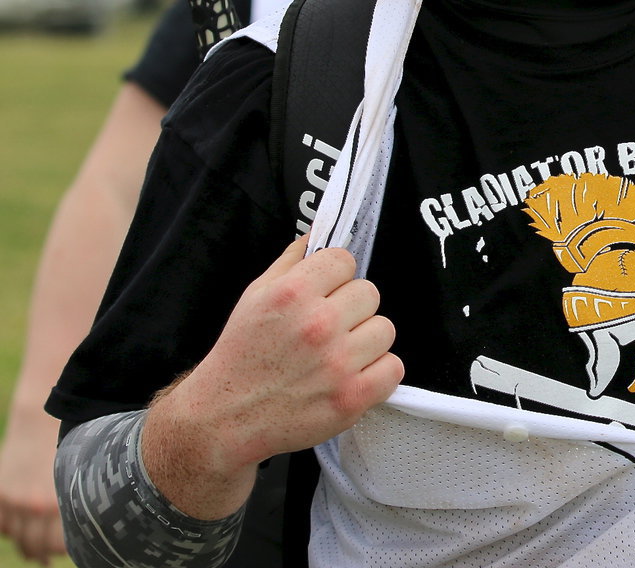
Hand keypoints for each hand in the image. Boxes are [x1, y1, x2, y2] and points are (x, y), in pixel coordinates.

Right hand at [0, 404, 65, 563]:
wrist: (37, 421)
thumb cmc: (69, 444)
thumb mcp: (78, 474)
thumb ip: (76, 501)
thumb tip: (82, 529)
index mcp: (55, 501)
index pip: (57, 544)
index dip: (64, 549)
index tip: (75, 549)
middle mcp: (31, 505)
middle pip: (35, 546)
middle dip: (45, 553)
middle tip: (52, 555)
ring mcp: (12, 501)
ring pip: (18, 538)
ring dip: (28, 545)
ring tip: (39, 551)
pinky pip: (3, 526)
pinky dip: (11, 531)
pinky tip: (22, 533)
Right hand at [144, 236, 401, 518]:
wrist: (223, 419)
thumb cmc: (241, 353)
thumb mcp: (255, 295)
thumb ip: (292, 260)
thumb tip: (321, 232)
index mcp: (293, 293)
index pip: (346, 260)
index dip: (336, 276)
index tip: (326, 291)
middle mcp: (318, 324)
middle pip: (370, 293)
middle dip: (351, 308)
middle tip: (330, 327)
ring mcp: (338, 363)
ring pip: (385, 328)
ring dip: (366, 340)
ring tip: (340, 352)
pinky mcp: (352, 399)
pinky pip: (394, 368)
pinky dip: (378, 373)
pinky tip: (354, 375)